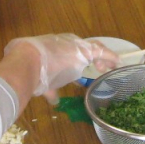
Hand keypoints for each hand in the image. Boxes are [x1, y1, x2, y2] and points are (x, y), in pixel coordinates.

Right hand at [3, 34, 118, 101]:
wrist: (27, 62)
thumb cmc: (27, 70)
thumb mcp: (40, 80)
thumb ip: (49, 89)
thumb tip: (54, 99)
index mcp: (54, 48)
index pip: (69, 52)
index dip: (78, 60)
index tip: (84, 69)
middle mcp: (65, 44)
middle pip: (83, 49)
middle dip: (93, 58)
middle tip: (101, 68)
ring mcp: (74, 46)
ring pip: (93, 49)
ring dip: (103, 59)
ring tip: (111, 66)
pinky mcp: (84, 50)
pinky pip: (101, 52)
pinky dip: (110, 57)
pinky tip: (117, 62)